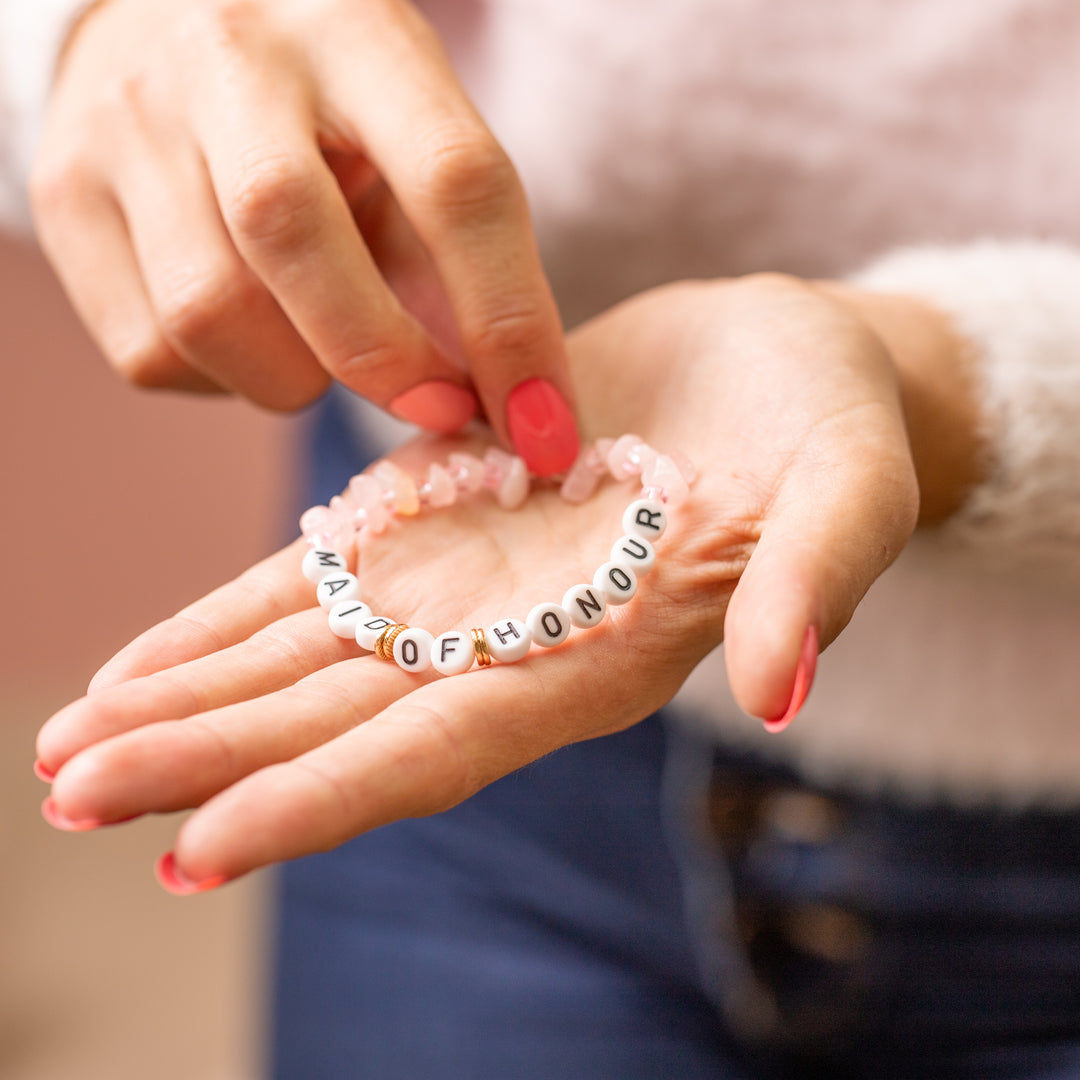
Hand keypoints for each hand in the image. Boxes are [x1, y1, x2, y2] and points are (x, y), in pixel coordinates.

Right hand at [31, 0, 577, 472]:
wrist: (165, 21)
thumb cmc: (330, 104)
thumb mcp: (411, 131)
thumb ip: (459, 253)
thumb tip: (510, 404)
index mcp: (356, 32)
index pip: (454, 181)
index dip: (510, 322)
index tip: (545, 424)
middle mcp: (227, 61)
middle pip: (297, 241)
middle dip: (385, 360)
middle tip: (437, 407)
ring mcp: (127, 126)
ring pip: (212, 315)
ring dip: (296, 376)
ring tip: (322, 341)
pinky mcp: (65, 197)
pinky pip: (153, 350)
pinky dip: (226, 378)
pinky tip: (252, 332)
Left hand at [37, 275, 972, 889]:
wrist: (789, 366)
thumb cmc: (837, 429)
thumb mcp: (851, 491)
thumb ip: (817, 582)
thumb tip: (783, 685)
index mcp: (606, 652)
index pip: (449, 742)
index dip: (330, 797)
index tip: (200, 847)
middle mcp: (521, 638)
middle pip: (344, 716)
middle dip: (210, 758)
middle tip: (72, 791)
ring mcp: (476, 580)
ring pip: (311, 656)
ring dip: (195, 697)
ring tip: (72, 742)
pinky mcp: (448, 514)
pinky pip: (324, 574)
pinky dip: (234, 615)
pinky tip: (152, 652)